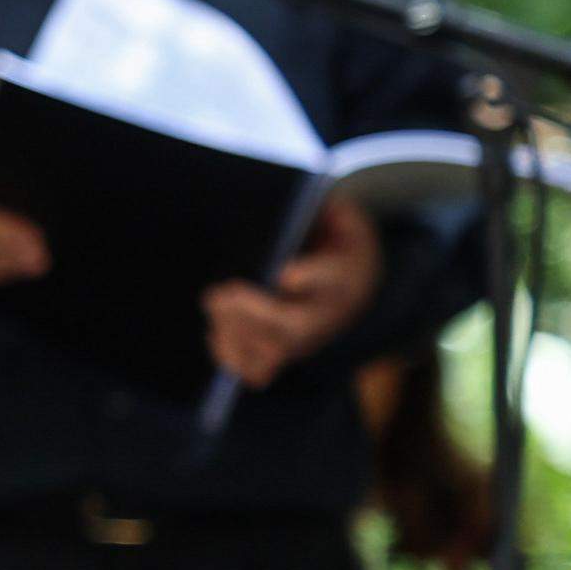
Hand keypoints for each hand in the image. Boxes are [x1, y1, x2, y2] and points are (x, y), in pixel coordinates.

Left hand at [207, 192, 382, 390]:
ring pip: (273, 352)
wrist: (356, 275)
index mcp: (345, 273)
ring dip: (237, 333)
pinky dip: (234, 357)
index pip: (332, 277)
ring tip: (214, 303)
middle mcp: (329, 313)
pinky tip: (215, 333)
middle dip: (256, 312)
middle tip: (222, 292)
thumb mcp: (340, 216)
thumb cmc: (333, 237)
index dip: (310, 277)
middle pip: (295, 325)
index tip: (286, 274)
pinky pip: (259, 369)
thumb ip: (321, 210)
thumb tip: (295, 200)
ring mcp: (308, 337)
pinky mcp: (287, 351)